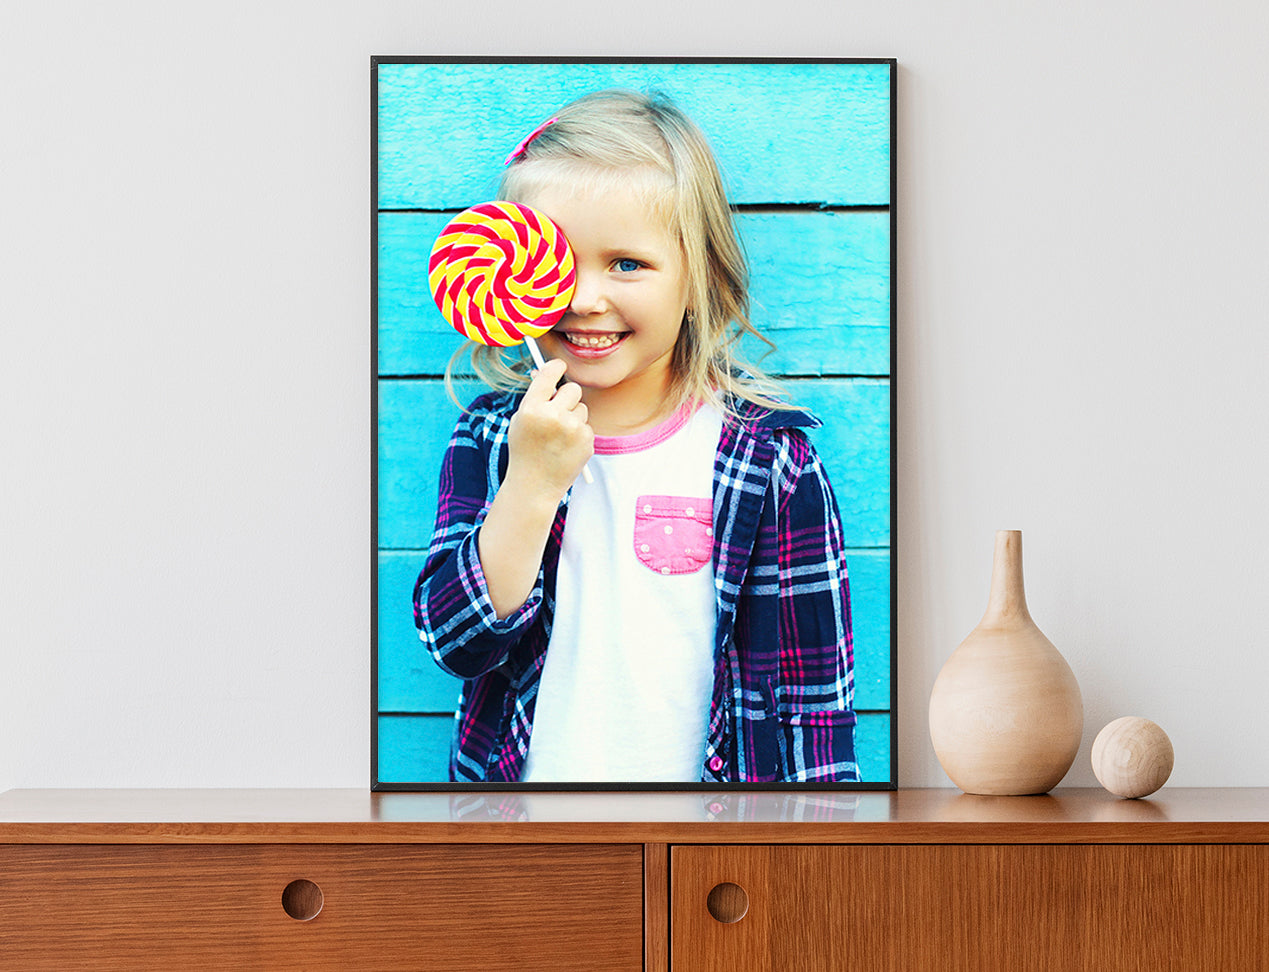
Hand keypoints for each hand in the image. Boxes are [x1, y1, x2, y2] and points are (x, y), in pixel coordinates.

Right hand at [505, 359, 593, 499]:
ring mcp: (572, 429)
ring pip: (582, 408)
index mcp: (532, 408)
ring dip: (574, 417)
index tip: (559, 366)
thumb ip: (535, 398)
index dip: (556, 367)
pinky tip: (566, 447)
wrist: (535, 485)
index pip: (550, 373)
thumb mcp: (520, 421)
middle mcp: (553, 415)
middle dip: (567, 397)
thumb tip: (548, 373)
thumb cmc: (525, 450)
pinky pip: (587, 426)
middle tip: (558, 411)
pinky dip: (579, 434)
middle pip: (573, 388)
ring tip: (559, 436)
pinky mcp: (586, 441)